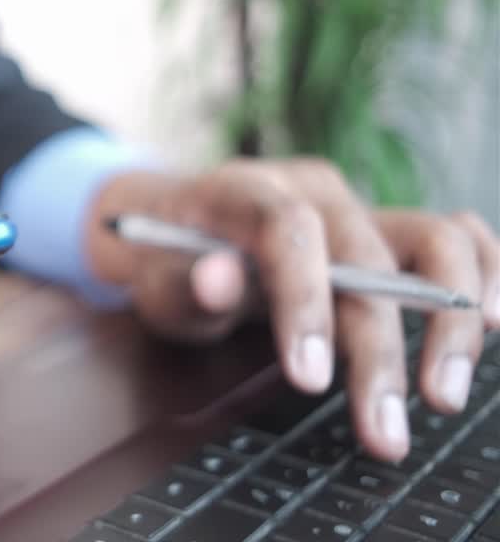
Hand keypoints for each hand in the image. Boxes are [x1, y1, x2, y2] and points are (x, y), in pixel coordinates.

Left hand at [85, 158, 499, 460]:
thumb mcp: (154, 276)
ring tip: (445, 396)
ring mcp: (360, 207)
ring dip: (452, 322)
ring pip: (437, 240)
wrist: (183, 233)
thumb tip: (214, 281)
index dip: (304, 303)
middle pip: (367, 257)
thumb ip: (180, 282)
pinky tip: (493, 323)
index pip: (290, 231)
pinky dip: (488, 274)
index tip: (309, 379)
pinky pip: (460, 238)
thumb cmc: (170, 261)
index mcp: (246, 188)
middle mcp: (314, 190)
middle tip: (383, 432)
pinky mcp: (391, 232)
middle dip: (378, 352)